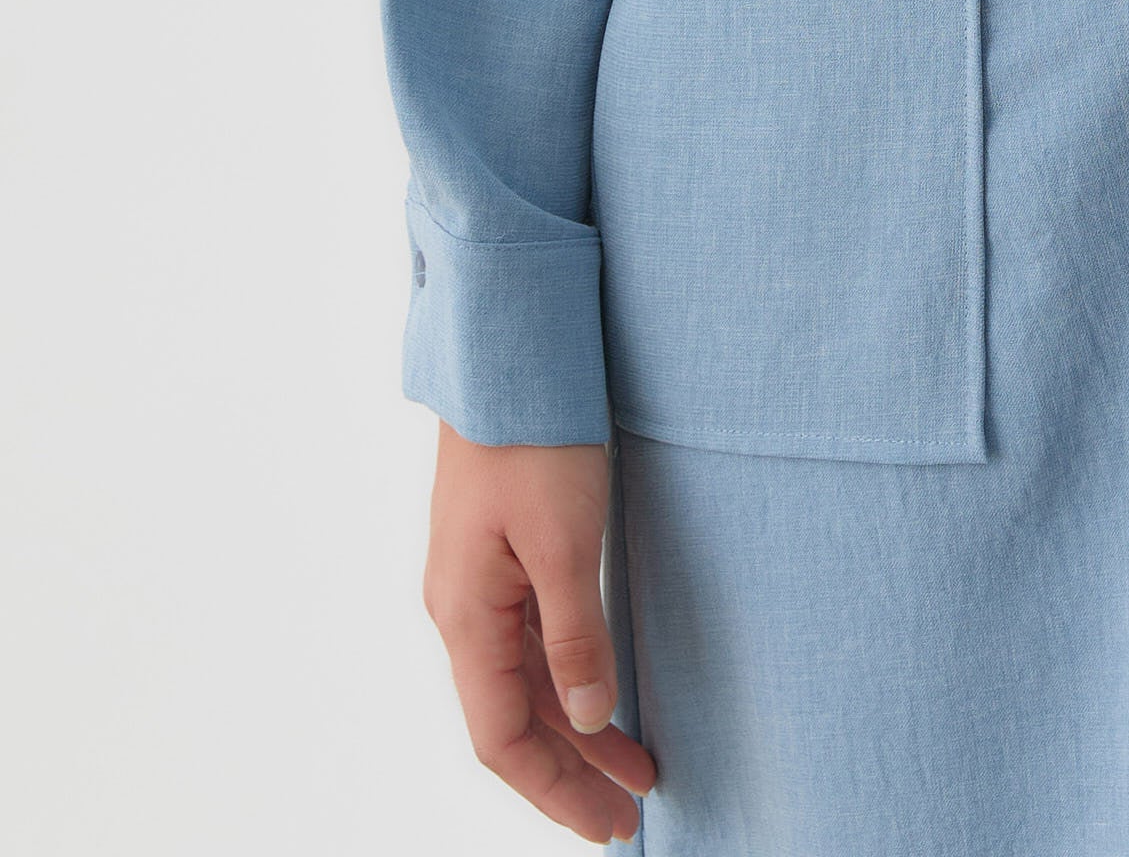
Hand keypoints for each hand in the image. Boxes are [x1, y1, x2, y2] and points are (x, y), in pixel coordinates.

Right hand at [421, 424, 658, 842]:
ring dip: (577, 727)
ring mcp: (478, 581)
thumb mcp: (565, 539)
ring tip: (638, 765)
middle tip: (632, 813)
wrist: (507, 348)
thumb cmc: (533, 435)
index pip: (501, 737)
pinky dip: (568, 677)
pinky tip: (601, 693)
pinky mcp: (500, 552)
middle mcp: (462, 608)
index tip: (607, 824)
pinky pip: (530, 640)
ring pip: (525, 681)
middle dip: (573, 770)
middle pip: (513, 718)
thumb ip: (573, 635)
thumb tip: (586, 716)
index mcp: (465, 614)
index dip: (554, 788)